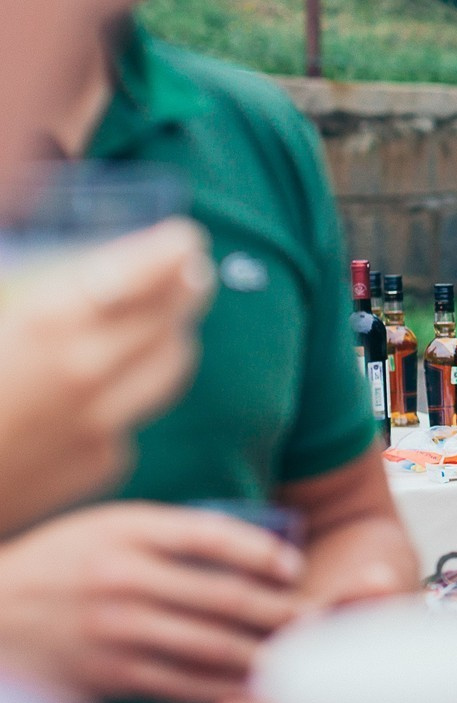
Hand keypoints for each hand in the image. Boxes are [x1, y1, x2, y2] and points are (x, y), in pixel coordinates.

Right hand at [0, 218, 211, 532]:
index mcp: (49, 321)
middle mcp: (89, 369)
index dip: (171, 253)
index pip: (142, 274)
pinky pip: (132, 416)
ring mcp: (103, 421)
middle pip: (171, 319)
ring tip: (166, 323)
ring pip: (168, 368)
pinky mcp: (104, 463)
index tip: (188, 239)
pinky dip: (125, 397)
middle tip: (192, 274)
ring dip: (171, 339)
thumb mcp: (0, 322)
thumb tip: (99, 280)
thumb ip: (46, 301)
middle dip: (186, 291)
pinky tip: (99, 394)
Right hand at [0, 502, 303, 702]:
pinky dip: (224, 687)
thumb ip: (172, 534)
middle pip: (225, 596)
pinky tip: (251, 686)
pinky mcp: (110, 674)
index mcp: (129, 532)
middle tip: (313, 620)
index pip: (215, 536)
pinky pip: (183, 684)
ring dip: (262, 653)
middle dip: (279, 610)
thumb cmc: (61, 564)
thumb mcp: (110, 528)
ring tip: (295, 655)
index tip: (294, 569)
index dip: (265, 554)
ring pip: (211, 645)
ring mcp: (116, 630)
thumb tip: (252, 548)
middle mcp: (124, 578)